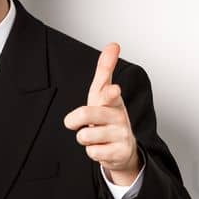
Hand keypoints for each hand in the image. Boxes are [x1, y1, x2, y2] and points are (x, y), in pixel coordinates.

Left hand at [64, 42, 141, 184]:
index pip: (109, 94)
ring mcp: (121, 135)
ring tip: (94, 136)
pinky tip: (102, 148)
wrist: (123, 148)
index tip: (113, 90)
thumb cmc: (108, 116)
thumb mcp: (103, 94)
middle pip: (87, 114)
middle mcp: (119, 116)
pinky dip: (93, 152)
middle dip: (75, 119)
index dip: (109, 92)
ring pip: (85, 136)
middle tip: (74, 122)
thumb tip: (113, 45)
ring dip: (84, 138)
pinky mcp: (120, 153)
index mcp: (114, 100)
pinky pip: (92, 152)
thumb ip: (105, 70)